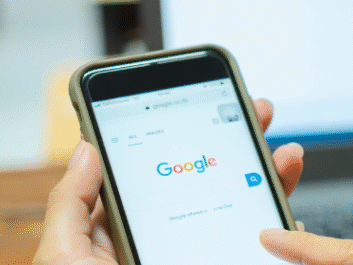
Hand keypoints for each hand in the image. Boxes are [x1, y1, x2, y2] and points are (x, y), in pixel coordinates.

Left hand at [33, 99, 303, 264]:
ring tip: (285, 154)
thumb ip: (72, 205)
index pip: (162, 173)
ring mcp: (201, 255)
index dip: (188, 135)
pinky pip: (258, 249)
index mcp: (127, 231)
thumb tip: (86, 148)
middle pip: (212, 183)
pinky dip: (281, 228)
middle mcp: (169, 242)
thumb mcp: (65, 257)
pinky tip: (287, 206)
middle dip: (240, 144)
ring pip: (241, 211)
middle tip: (261, 114)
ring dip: (268, 177)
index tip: (210, 104)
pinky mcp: (228, 264)